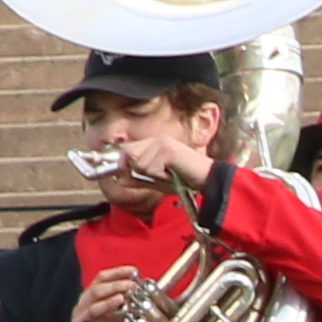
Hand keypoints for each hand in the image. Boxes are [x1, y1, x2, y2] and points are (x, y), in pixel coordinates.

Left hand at [105, 108, 224, 197]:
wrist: (207, 180)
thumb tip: (119, 178)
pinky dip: (159, 177)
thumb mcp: (156, 181)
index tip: (113, 170)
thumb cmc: (185, 180)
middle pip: (127, 153)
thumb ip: (138, 179)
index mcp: (153, 144)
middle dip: (135, 170)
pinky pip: (150, 168)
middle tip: (155, 176)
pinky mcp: (168, 150)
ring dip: (151, 176)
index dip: (119, 162)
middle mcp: (156, 140)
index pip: (126, 149)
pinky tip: (173, 174)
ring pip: (139, 163)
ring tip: (168, 175)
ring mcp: (162, 143)